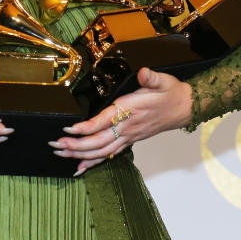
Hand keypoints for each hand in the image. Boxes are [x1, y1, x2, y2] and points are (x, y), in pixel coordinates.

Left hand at [49, 67, 192, 175]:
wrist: (185, 108)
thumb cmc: (170, 93)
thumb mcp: (162, 81)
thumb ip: (151, 77)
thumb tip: (145, 72)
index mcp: (129, 110)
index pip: (103, 122)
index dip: (85, 127)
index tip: (68, 128)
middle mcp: (127, 127)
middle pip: (98, 142)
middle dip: (76, 145)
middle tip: (56, 145)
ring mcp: (129, 136)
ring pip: (101, 151)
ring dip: (80, 154)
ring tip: (61, 154)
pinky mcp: (130, 140)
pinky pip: (110, 155)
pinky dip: (94, 162)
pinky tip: (80, 166)